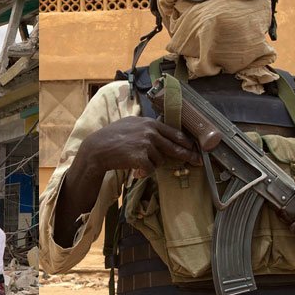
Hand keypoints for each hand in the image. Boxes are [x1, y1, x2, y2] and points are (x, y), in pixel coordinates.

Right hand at [74, 116, 199, 178]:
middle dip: (188, 155)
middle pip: (175, 147)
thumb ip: (146, 127)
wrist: (97, 149)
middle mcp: (150, 132)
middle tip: (198, 162)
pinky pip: (151, 169)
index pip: (174, 133)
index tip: (194, 148)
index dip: (186, 142)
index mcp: (149, 123)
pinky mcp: (141, 157)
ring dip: (152, 164)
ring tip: (137, 161)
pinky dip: (144, 172)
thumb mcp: (130, 124)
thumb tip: (161, 134)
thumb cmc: (111, 137)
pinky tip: (136, 169)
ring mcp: (146, 144)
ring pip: (160, 160)